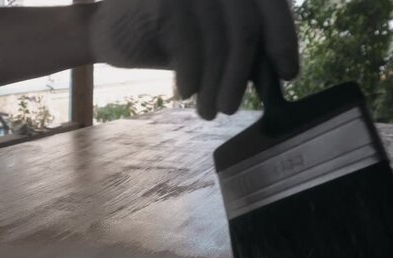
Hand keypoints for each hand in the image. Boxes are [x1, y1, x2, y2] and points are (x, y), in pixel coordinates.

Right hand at [90, 0, 298, 119]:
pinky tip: (184, 92)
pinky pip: (191, 46)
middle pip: (245, 29)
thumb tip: (275, 71)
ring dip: (215, 85)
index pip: (270, 3)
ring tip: (207, 111)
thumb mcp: (209, 40)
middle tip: (230, 108)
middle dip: (239, 77)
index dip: (283, 39)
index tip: (287, 74)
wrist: (105, 30)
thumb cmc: (162, 37)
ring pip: (219, 42)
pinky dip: (190, 75)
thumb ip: (240, 44)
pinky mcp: (165, 1)